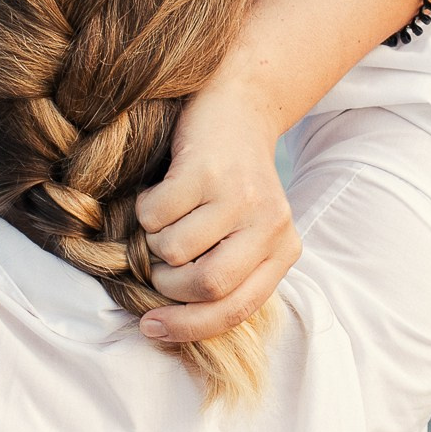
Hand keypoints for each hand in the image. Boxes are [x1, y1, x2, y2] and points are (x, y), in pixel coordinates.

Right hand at [135, 75, 300, 345]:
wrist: (235, 104)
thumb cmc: (228, 180)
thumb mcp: (243, 229)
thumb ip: (225, 272)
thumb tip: (173, 322)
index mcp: (284, 249)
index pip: (237, 309)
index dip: (189, 327)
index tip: (152, 327)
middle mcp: (270, 224)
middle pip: (207, 286)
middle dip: (168, 285)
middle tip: (157, 262)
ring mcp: (239, 196)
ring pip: (175, 251)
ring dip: (154, 239)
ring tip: (166, 216)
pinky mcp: (206, 170)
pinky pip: (156, 215)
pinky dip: (146, 209)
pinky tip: (162, 190)